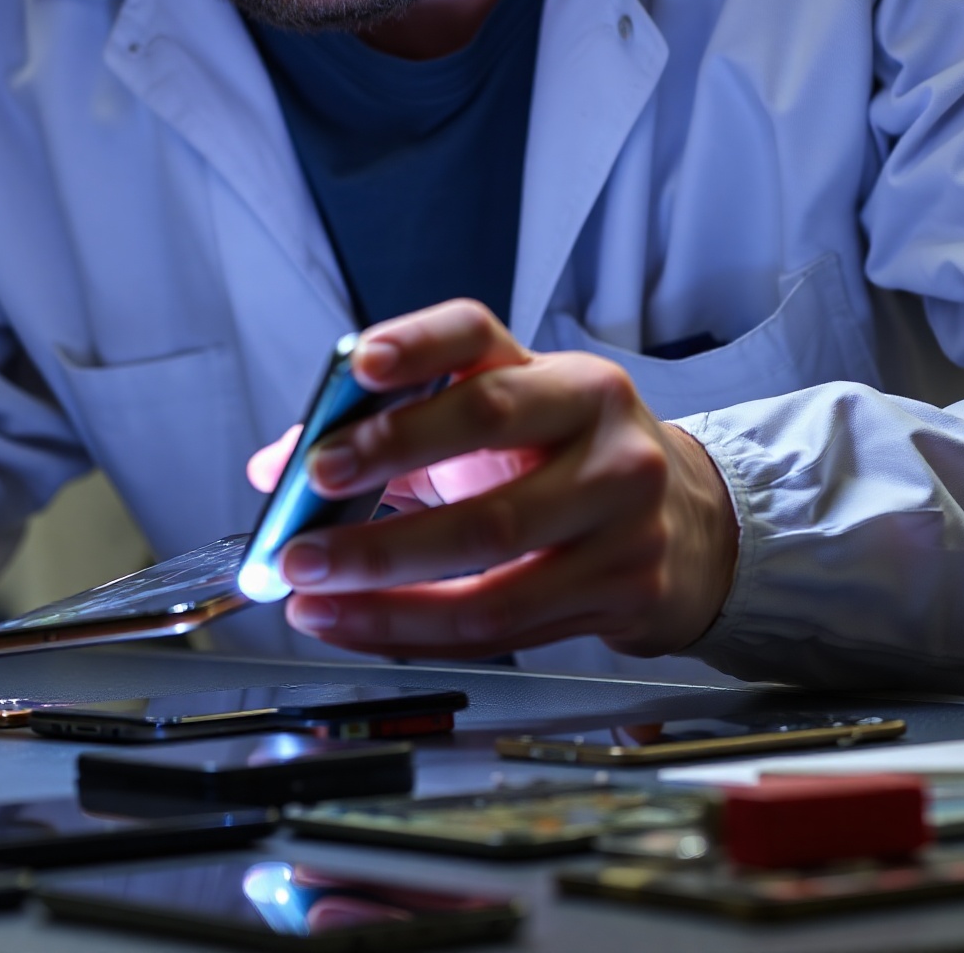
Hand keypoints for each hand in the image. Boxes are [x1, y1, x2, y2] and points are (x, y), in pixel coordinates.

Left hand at [243, 300, 737, 659]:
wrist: (687, 533)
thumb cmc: (562, 469)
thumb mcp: (491, 429)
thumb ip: (381, 432)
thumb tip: (276, 467)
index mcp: (554, 372)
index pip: (476, 335)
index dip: (416, 345)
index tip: (356, 364)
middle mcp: (596, 426)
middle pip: (484, 429)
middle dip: (382, 459)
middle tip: (308, 488)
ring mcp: (619, 509)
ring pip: (486, 545)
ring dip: (380, 570)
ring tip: (308, 580)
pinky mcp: (623, 588)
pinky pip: (497, 620)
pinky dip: (408, 628)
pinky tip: (351, 622)